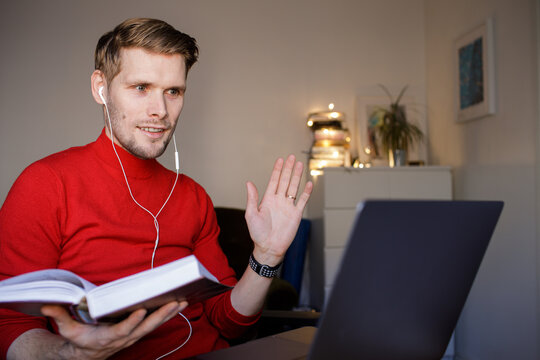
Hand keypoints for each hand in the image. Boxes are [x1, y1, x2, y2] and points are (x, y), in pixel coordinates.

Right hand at [40, 301, 187, 359]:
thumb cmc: (79, 341)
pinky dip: (167, 314)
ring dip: (170, 313)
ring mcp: (133, 336)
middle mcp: (124, 338)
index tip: (141, 311)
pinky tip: (178, 304)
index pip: (123, 330)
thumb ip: (60, 317)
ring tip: (184, 300)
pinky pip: (155, 323)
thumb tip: (47, 304)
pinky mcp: (138, 332)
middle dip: (162, 315)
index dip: (132, 322)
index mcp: (107, 337)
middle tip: (176, 301)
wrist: (87, 355)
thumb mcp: (67, 330)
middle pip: (146, 327)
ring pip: (154, 325)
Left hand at [245, 155, 312, 265]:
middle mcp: (279, 200)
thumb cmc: (258, 233)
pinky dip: (306, 193)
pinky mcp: (296, 214)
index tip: (280, 160)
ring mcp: (288, 207)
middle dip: (288, 169)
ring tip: (300, 165)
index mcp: (268, 199)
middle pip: (285, 181)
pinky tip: (309, 184)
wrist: (269, 248)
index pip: (274, 181)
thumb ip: (252, 198)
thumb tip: (248, 183)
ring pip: (294, 188)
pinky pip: (302, 201)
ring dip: (297, 176)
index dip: (277, 170)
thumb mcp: (251, 214)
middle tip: (292, 157)